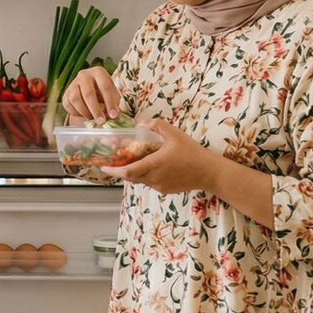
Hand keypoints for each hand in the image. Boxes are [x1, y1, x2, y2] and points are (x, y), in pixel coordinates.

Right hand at [62, 64, 121, 122]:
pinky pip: (68, 105)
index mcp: (99, 72)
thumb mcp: (113, 94)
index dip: (110, 102)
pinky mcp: (65, 93)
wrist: (90, 89)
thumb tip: (114, 115)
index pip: (105, 87)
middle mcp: (84, 75)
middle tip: (101, 121)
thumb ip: (114, 103)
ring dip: (85, 112)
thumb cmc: (104, 92)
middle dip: (96, 110)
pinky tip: (84, 114)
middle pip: (88, 93)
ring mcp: (73, 83)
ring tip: (93, 118)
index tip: (114, 115)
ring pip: (76, 99)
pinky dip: (76, 113)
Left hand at [101, 118, 221, 194]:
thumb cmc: (192, 152)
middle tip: (113, 161)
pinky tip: (150, 166)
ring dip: (133, 172)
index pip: (127, 172)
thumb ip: (158, 125)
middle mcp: (154, 178)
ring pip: (139, 180)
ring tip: (131, 161)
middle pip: (130, 177)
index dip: (113, 170)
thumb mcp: (175, 134)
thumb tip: (143, 122)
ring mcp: (159, 186)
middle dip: (120, 170)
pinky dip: (145, 176)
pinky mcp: (165, 190)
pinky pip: (149, 183)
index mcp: (154, 164)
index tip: (103, 166)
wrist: (209, 172)